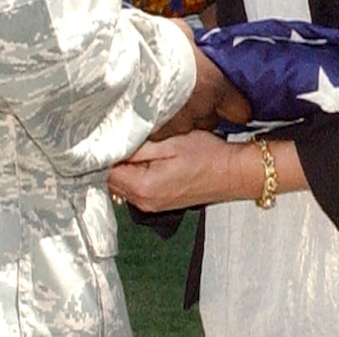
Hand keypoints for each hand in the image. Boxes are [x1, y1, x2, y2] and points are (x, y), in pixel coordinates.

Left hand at [108, 132, 237, 210]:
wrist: (232, 173)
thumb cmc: (206, 154)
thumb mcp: (170, 141)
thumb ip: (137, 146)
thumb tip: (110, 145)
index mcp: (143, 187)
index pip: (106, 171)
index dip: (105, 151)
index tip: (110, 134)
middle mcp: (143, 202)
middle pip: (111, 179)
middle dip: (113, 158)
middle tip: (124, 134)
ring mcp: (152, 205)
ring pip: (123, 183)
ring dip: (125, 164)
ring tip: (138, 142)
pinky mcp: (159, 202)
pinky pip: (136, 186)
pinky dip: (136, 172)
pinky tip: (148, 156)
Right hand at [152, 21, 250, 139]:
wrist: (125, 65)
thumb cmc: (155, 45)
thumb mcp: (182, 34)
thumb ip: (192, 46)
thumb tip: (191, 44)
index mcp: (214, 85)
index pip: (240, 110)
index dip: (235, 106)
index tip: (230, 103)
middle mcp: (200, 110)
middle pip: (210, 120)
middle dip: (202, 110)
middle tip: (187, 93)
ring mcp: (177, 126)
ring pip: (184, 127)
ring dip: (177, 116)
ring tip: (161, 97)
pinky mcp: (155, 134)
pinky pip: (160, 132)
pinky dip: (156, 122)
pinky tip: (144, 107)